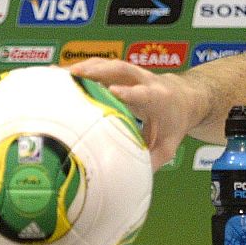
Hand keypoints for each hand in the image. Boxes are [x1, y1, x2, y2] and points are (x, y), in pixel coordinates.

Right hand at [67, 57, 205, 169]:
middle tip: (75, 75)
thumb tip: (130, 180)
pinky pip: (101, 65)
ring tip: (60, 74)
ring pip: (108, 64)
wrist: (185, 97)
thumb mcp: (168, 146)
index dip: (128, 91)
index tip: (112, 91)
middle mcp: (145, 80)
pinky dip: (82, 67)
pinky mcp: (122, 71)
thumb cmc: (174, 124)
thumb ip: (151, 161)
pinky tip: (60, 73)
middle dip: (98, 71)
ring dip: (85, 67)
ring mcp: (133, 73)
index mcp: (158, 98)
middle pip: (121, 70)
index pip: (142, 93)